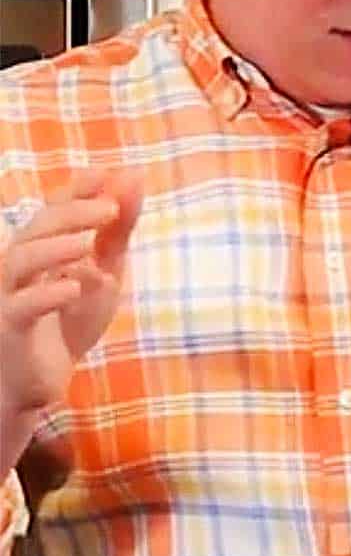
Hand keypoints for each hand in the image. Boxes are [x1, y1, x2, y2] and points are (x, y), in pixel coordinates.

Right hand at [1, 169, 142, 419]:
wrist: (39, 383)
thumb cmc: (66, 324)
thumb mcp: (103, 275)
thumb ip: (117, 233)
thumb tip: (134, 178)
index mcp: (39, 250)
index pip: (55, 211)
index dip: (77, 190)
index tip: (109, 172)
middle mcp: (17, 266)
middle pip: (36, 229)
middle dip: (72, 214)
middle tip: (110, 208)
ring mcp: (9, 296)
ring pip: (19, 261)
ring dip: (55, 249)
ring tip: (88, 245)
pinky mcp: (10, 329)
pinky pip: (21, 307)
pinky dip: (47, 295)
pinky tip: (74, 287)